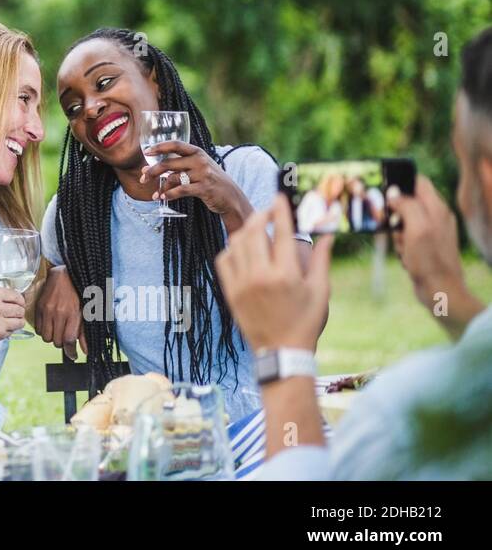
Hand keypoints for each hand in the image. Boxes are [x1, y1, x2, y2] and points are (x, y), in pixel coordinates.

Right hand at [0, 287, 24, 348]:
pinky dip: (8, 331)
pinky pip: (11, 333)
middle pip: (20, 310)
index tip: (19, 303)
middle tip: (15, 313)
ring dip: (17, 322)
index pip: (16, 295)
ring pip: (19, 322)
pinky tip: (1, 329)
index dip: (19, 300)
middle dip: (18, 311)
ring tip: (11, 322)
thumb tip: (6, 300)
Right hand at [34, 266, 86, 359]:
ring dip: (52, 337)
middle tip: (65, 336)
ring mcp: (47, 310)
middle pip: (56, 341)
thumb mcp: (86, 311)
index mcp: (73, 314)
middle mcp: (58, 313)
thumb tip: (86, 351)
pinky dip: (43, 330)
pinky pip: (38, 329)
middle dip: (62, 343)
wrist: (64, 274)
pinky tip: (50, 325)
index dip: (70, 352)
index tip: (73, 355)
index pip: (69, 340)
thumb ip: (85, 332)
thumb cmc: (78, 292)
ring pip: (46, 337)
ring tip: (57, 330)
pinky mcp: (38, 307)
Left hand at [141, 142, 249, 220]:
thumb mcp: (196, 168)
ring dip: (161, 187)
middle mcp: (200, 160)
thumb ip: (175, 167)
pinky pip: (181, 190)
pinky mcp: (204, 187)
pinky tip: (163, 198)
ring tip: (155, 195)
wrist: (230, 196)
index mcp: (197, 152)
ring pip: (174, 178)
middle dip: (153, 171)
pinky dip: (170, 194)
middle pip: (169, 163)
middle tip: (142, 179)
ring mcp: (203, 173)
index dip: (159, 147)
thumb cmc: (209, 181)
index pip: (175, 144)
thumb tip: (146, 169)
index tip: (146, 152)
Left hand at [216, 195, 329, 351]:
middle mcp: (260, 276)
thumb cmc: (305, 322)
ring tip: (258, 228)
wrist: (281, 352)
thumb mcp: (320, 291)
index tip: (279, 197)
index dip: (280, 211)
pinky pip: (224, 259)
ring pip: (237, 243)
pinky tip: (243, 247)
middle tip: (269, 211)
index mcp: (286, 275)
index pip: (281, 233)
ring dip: (247, 229)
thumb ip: (321, 260)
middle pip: (254, 232)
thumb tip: (327, 234)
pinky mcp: (230, 291)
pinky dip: (232, 248)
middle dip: (261, 215)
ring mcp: (241, 284)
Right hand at [388, 175, 467, 311]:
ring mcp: (431, 232)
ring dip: (396, 233)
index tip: (384, 189)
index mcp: (437, 208)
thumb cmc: (430, 260)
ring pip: (403, 221)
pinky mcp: (425, 246)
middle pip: (407, 202)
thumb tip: (394, 194)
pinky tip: (405, 256)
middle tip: (394, 227)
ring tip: (402, 246)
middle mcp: (436, 217)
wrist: (440, 291)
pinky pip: (405, 237)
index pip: (419, 182)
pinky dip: (401, 245)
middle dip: (395, 214)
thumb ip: (407, 205)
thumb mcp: (416, 228)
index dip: (401, 182)